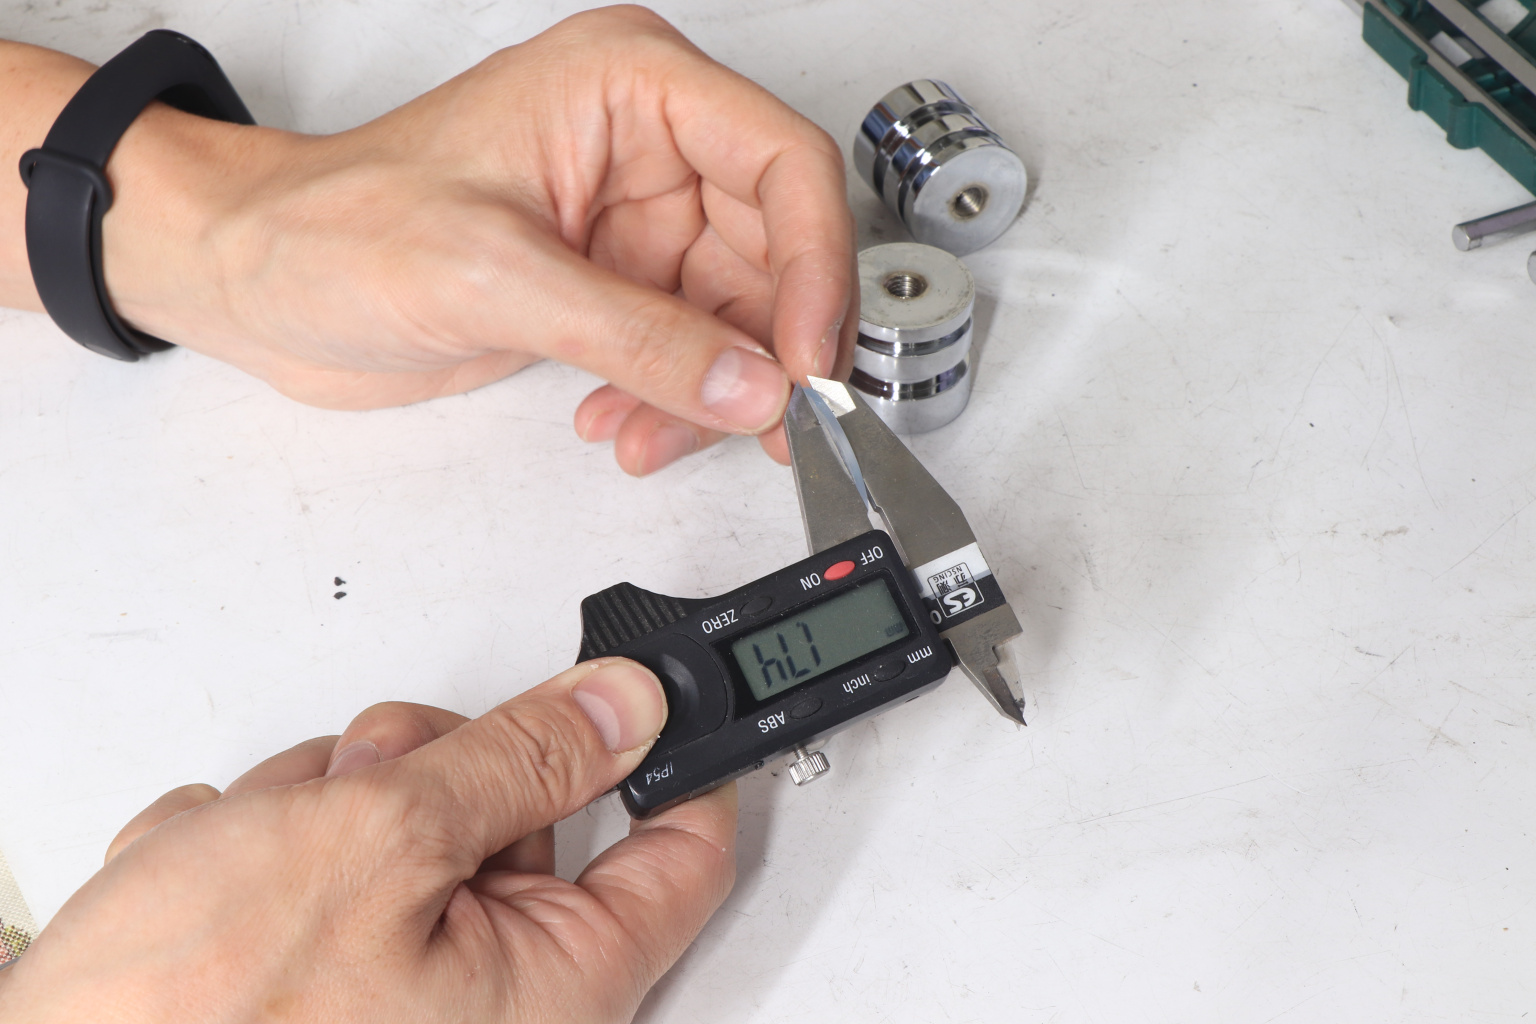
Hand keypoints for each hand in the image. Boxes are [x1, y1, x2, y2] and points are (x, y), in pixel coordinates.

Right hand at [0, 659, 736, 1022]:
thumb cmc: (195, 1019)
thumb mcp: (383, 841)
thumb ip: (520, 760)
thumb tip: (628, 708)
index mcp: (555, 987)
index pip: (681, 854)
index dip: (679, 758)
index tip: (656, 693)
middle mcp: (495, 997)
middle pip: (525, 812)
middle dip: (435, 766)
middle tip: (375, 774)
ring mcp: (404, 980)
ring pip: (417, 815)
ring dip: (334, 799)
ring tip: (259, 847)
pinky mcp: (329, 965)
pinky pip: (337, 852)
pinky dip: (277, 840)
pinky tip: (218, 878)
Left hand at [91, 5, 856, 473]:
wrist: (257, 282)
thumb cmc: (333, 227)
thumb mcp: (493, 277)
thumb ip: (636, 336)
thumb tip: (752, 386)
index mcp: (628, 88)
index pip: (783, 163)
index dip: (817, 267)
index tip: (808, 362)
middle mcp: (646, 148)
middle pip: (777, 252)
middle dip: (768, 351)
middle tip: (770, 426)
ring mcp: (634, 223)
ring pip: (738, 319)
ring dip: (711, 393)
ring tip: (650, 433)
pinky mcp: (613, 289)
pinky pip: (688, 354)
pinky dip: (672, 403)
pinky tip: (619, 424)